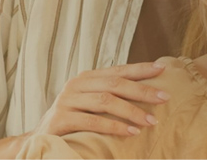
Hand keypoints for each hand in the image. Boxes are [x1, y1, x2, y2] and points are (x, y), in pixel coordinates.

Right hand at [33, 61, 170, 137]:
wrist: (41, 138)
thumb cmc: (75, 119)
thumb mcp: (93, 102)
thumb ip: (112, 94)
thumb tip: (150, 91)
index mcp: (87, 78)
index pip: (118, 70)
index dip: (140, 69)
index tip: (162, 69)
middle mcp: (76, 85)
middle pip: (114, 84)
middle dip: (142, 91)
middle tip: (164, 98)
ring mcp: (67, 101)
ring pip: (105, 102)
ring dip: (132, 111)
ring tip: (151, 121)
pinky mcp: (61, 119)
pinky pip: (92, 122)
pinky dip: (114, 126)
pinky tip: (131, 132)